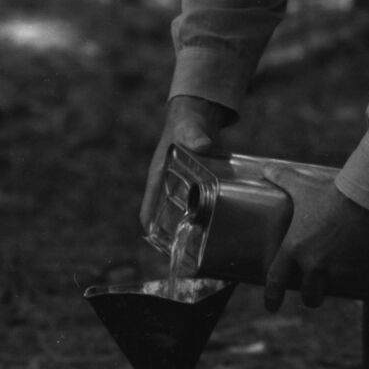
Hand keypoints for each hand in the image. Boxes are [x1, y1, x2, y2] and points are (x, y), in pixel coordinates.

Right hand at [139, 94, 235, 240]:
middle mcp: (167, 186)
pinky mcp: (197, 185)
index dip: (151, 230)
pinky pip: (198, 206)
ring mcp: (182, 187)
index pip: (148, 210)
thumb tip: (203, 146)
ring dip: (190, 228)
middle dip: (173, 237)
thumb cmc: (187, 122)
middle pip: (164, 218)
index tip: (161, 247)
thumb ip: (195, 137)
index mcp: (158, 177)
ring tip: (204, 248)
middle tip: (187, 255)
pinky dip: (205, 217)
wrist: (199, 114)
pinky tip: (220, 226)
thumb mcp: (190, 129)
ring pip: (181, 214)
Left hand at [262, 177, 368, 310]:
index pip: (276, 280)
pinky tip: (359, 249)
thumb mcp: (302, 187)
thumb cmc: (329, 192)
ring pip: (334, 285)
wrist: (366, 196)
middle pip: (310, 295)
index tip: (272, 306)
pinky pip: (358, 270)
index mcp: (295, 248)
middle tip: (313, 293)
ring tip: (338, 267)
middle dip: (311, 298)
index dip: (272, 296)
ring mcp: (339, 268)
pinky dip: (357, 263)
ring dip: (334, 280)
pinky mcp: (361, 266)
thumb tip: (265, 168)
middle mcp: (315, 263)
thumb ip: (282, 179)